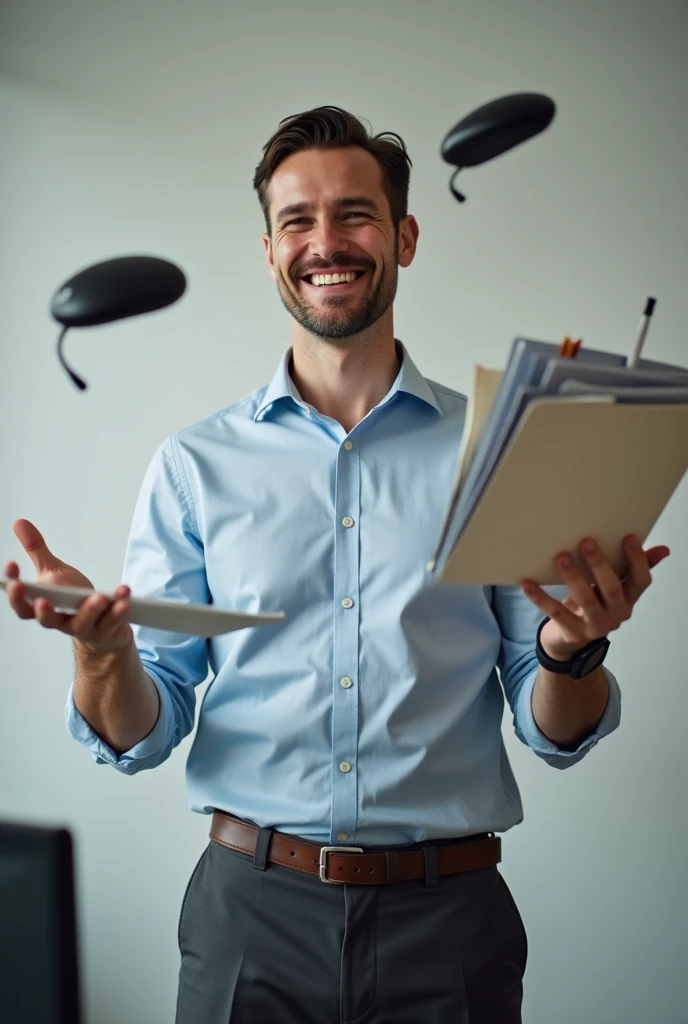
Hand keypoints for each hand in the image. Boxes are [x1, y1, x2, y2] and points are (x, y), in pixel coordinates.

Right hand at [4, 518, 132, 652]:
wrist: (101, 628)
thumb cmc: (73, 599)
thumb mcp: (53, 572)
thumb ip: (37, 550)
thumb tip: (19, 522)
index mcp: (43, 607)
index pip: (22, 603)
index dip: (14, 590)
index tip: (11, 566)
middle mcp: (59, 621)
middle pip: (46, 620)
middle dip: (43, 610)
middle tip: (43, 599)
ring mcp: (82, 627)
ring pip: (82, 623)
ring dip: (90, 610)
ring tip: (100, 597)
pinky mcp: (105, 631)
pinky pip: (111, 623)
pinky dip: (118, 612)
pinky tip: (124, 599)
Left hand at [520, 534, 669, 661]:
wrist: (571, 642)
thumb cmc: (593, 607)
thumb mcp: (613, 589)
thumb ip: (633, 569)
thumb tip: (663, 549)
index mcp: (628, 600)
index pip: (641, 581)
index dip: (638, 560)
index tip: (629, 537)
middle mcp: (615, 614)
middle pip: (611, 588)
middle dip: (599, 565)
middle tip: (586, 542)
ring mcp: (594, 626)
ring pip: (585, 599)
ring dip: (573, 577)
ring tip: (561, 557)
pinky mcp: (572, 632)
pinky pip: (555, 612)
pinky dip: (540, 598)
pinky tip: (528, 583)